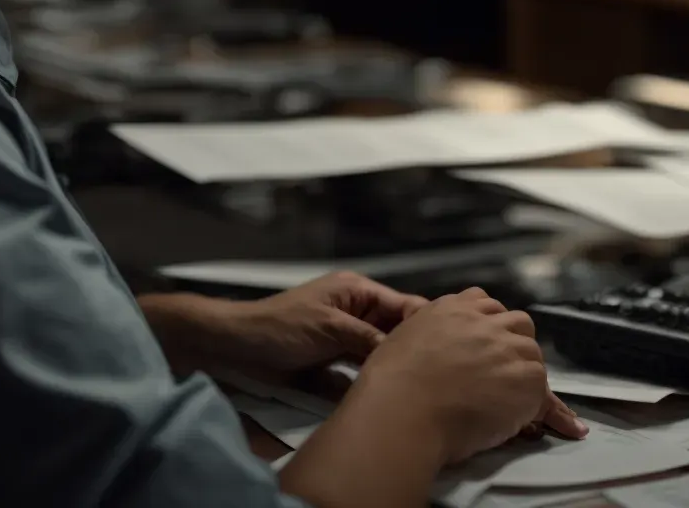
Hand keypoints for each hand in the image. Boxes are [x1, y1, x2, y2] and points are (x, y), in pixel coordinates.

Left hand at [217, 271, 428, 379]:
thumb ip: (369, 337)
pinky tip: (391, 396)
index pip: (404, 305)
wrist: (239, 348)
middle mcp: (358, 313)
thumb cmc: (282, 327)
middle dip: (414, 350)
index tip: (449, 348)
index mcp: (358, 292)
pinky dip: (375, 381)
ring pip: (383, 354)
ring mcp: (348, 339)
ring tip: (423, 388)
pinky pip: (364, 372)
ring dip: (395, 368)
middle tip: (441, 375)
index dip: (426, 324)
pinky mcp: (337, 363)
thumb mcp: (330, 327)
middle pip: (397, 331)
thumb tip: (408, 350)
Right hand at [355, 287, 583, 464]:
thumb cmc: (391, 385)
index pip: (484, 303)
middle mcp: (482, 321)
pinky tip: (546, 422)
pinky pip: (543, 389)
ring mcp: (506, 346)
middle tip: (501, 373)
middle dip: (513, 343)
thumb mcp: (401, 340)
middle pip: (516, 322)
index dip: (488, 325)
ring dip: (525, 372)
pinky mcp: (526, 376)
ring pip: (532, 353)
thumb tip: (437, 352)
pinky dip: (542, 406)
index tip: (484, 345)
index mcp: (449, 308)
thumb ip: (427, 336)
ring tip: (514, 400)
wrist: (405, 410)